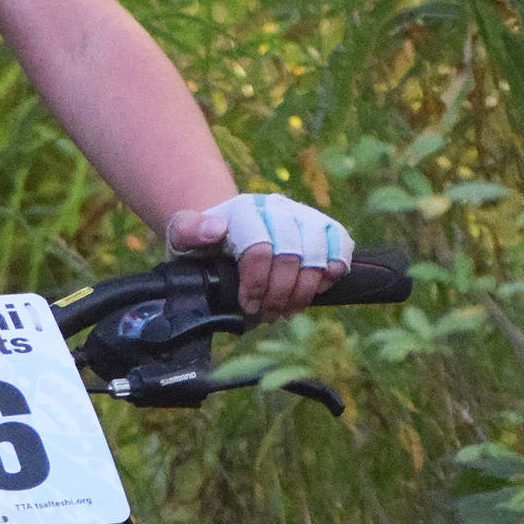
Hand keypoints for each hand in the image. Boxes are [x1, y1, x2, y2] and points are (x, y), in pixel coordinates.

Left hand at [166, 194, 352, 318]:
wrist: (224, 231)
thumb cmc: (203, 243)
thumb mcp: (183, 238)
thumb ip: (188, 231)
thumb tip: (215, 230)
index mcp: (243, 210)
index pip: (260, 248)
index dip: (256, 284)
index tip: (248, 306)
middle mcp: (276, 207)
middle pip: (291, 253)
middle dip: (280, 293)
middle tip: (268, 315)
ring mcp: (301, 214)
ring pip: (318, 251)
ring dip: (306, 289)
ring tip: (289, 310)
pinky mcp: (321, 225)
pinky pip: (340, 242)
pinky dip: (334, 268)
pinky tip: (319, 288)